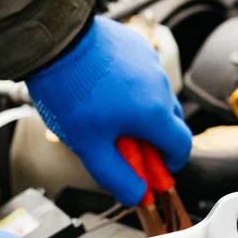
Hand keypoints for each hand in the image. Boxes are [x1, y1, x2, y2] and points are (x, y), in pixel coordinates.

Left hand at [26, 16, 191, 205]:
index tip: (157, 172)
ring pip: (155, 98)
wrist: (55, 42)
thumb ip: (117, 177)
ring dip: (142, 114)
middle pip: (170, 123)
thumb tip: (137, 196)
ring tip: (109, 118)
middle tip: (128, 151)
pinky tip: (105, 92)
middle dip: (154, 142)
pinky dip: (133, 89)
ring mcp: (149, 62)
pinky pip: (143, 76)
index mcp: (154, 113)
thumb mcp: (90, 148)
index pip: (182, 146)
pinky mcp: (136, 46)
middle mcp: (160, 85)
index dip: (171, 165)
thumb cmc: (71, 92)